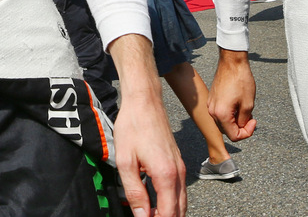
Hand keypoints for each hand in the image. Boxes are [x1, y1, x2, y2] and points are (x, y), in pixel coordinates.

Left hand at [114, 91, 185, 216]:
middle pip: (180, 211)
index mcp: (166, 175)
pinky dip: (172, 202)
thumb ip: (134, 192)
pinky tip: (157, 203)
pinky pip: (180, 190)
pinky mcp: (178, 162)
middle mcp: (178, 173)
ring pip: (182, 202)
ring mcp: (180, 167)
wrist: (145, 101)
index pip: (168, 214)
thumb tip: (142, 216)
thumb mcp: (126, 161)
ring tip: (151, 214)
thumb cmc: (133, 127)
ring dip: (170, 213)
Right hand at [208, 49, 256, 140]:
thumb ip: (244, 120)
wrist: (232, 62)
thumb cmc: (241, 81)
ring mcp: (210, 105)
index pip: (234, 136)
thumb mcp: (248, 104)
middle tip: (251, 117)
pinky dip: (230, 113)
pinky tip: (237, 104)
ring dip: (235, 120)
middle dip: (240, 127)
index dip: (246, 133)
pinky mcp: (212, 99)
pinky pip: (220, 113)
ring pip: (223, 122)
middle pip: (227, 130)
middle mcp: (212, 111)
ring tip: (245, 109)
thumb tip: (241, 126)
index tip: (253, 121)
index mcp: (221, 114)